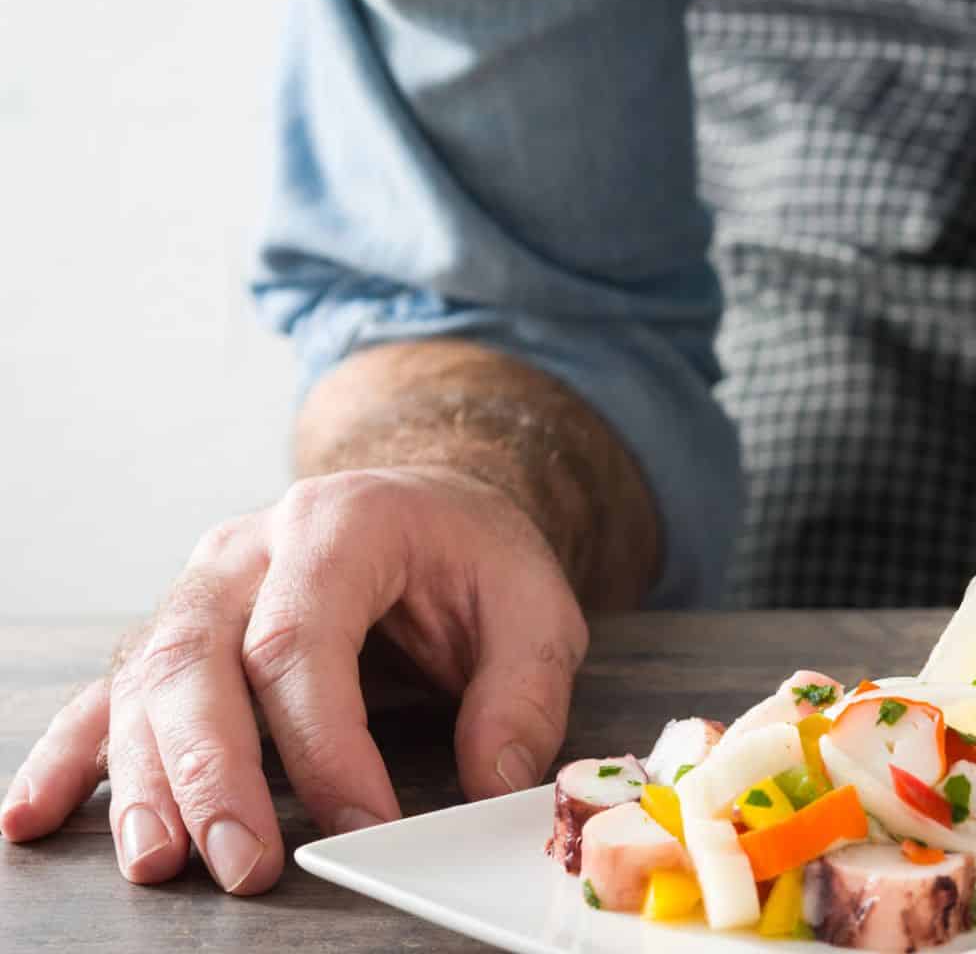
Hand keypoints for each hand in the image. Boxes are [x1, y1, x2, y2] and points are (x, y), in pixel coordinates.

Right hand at [0, 466, 588, 891]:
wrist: (433, 503)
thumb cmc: (476, 557)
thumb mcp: (536, 607)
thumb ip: (522, 694)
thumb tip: (494, 786)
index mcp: (338, 524)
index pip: (299, 639)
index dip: (323, 743)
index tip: (361, 823)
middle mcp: (248, 549)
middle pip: (197, 659)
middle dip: (213, 773)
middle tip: (243, 863)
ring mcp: (200, 587)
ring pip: (142, 680)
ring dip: (143, 779)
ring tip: (161, 862)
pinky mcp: (178, 631)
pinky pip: (109, 692)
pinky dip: (72, 756)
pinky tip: (37, 815)